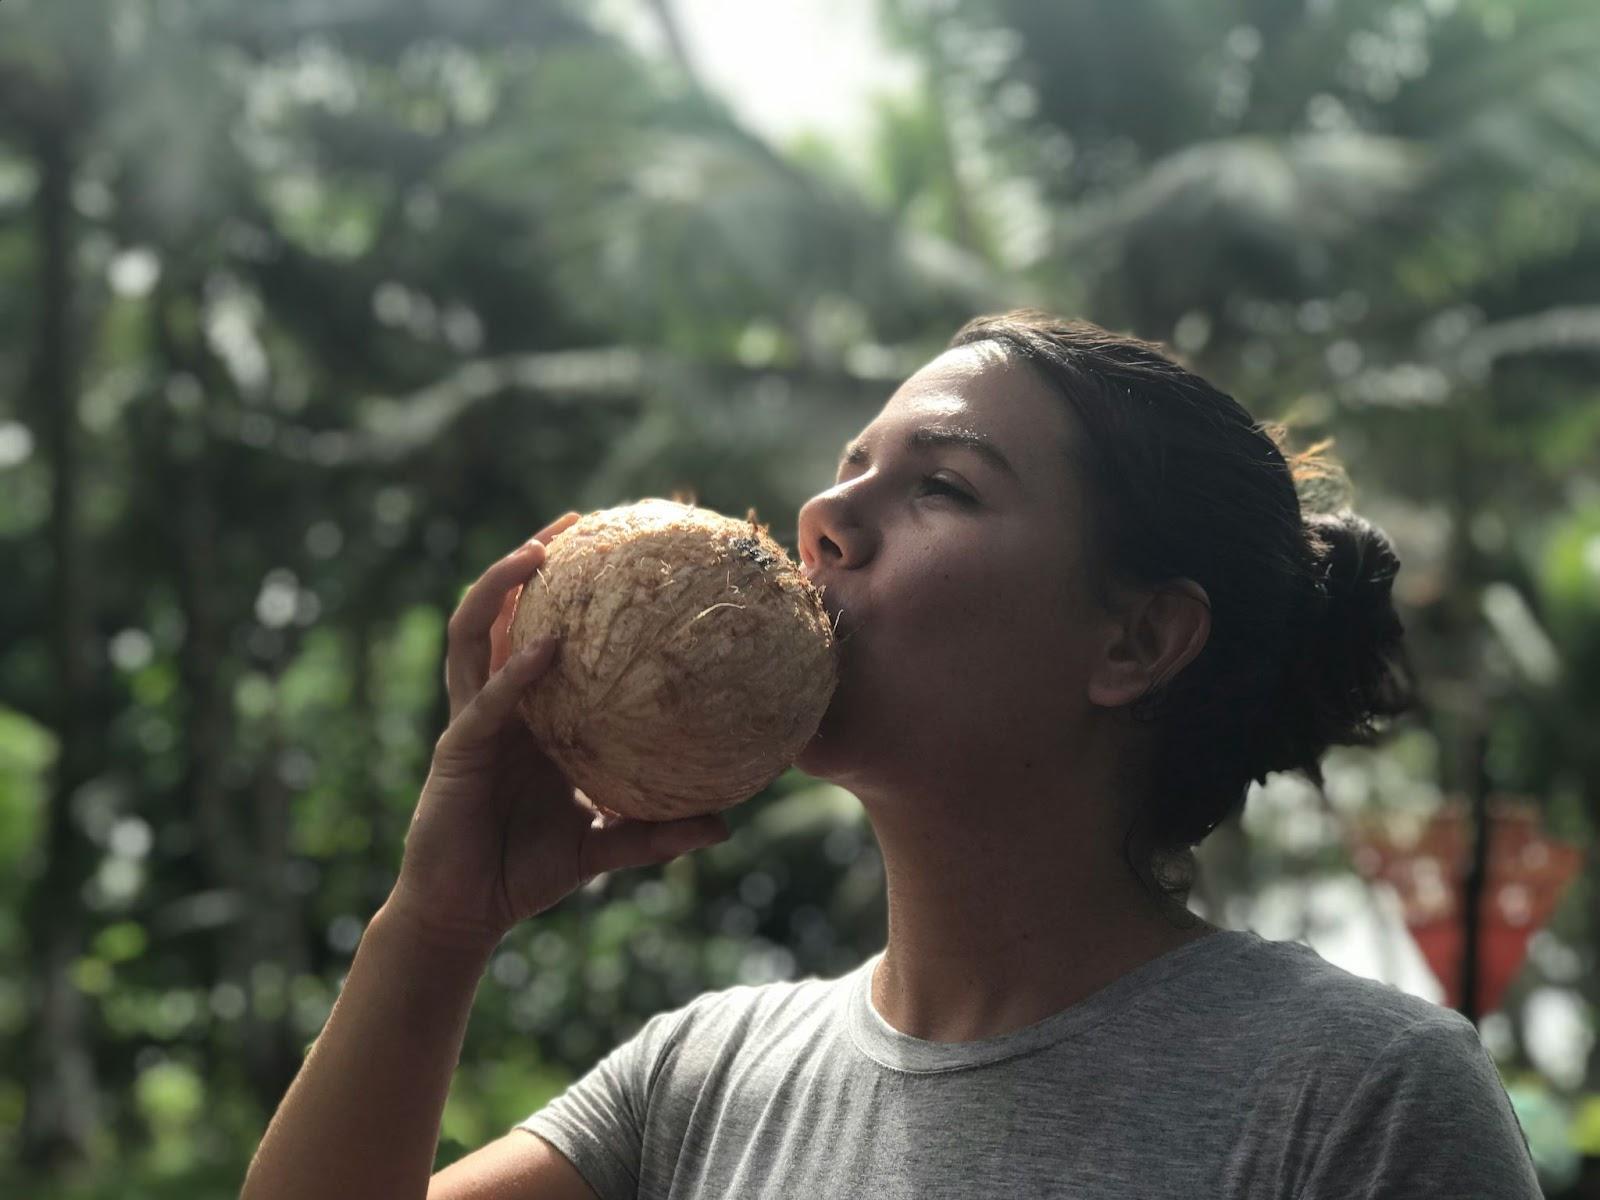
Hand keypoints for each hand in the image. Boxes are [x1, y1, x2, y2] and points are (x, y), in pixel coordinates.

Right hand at [384, 512, 731, 950]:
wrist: (468, 914)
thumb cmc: (527, 872)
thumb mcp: (605, 845)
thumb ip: (656, 833)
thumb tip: (725, 825)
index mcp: (526, 716)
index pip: (535, 632)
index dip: (561, 589)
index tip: (606, 549)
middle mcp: (495, 705)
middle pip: (498, 612)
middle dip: (525, 560)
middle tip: (571, 521)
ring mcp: (471, 721)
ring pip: (473, 635)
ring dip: (500, 587)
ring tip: (537, 551)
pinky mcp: (457, 750)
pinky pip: (487, 702)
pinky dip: (514, 672)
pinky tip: (544, 650)